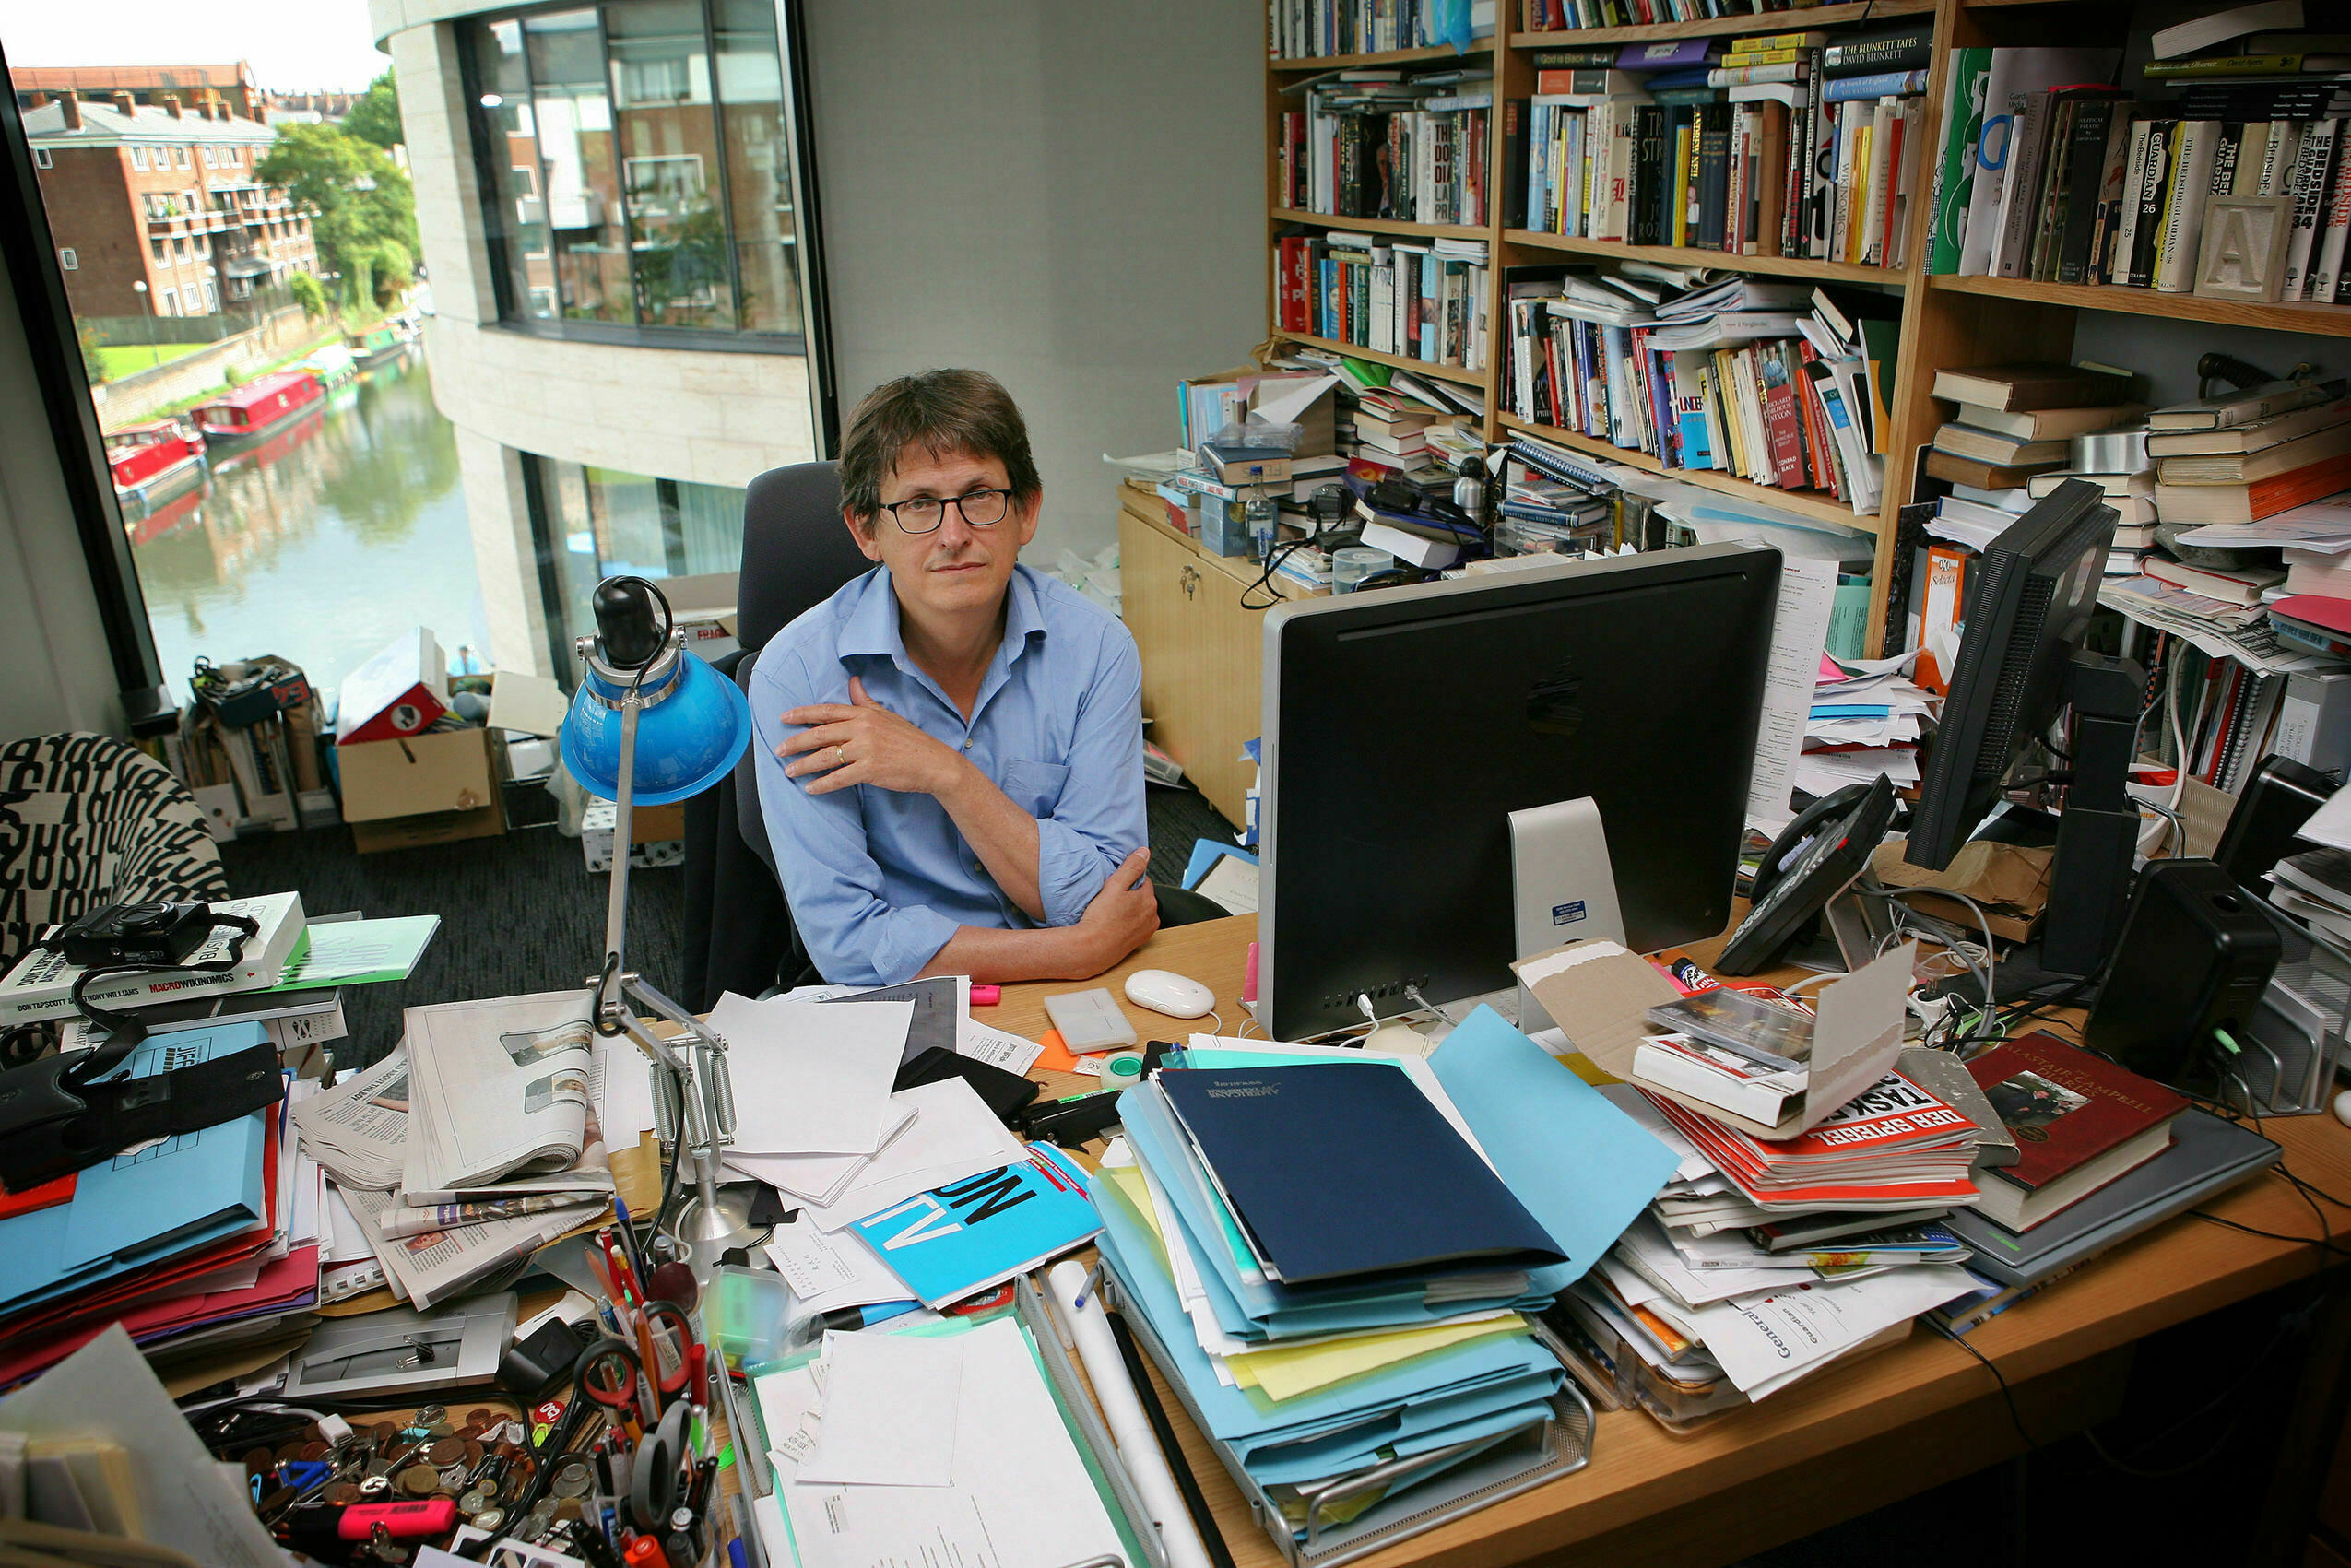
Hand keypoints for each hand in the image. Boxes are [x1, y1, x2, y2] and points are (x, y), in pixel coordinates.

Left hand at [779, 676, 963, 796]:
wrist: (933, 761)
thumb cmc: (909, 739)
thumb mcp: (886, 715)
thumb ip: (865, 701)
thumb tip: (853, 682)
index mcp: (864, 714)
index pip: (827, 711)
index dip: (803, 714)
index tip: (784, 718)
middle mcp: (862, 728)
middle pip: (820, 733)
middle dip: (796, 742)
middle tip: (778, 750)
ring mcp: (866, 749)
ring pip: (826, 756)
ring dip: (803, 765)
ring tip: (789, 771)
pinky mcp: (871, 769)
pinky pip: (840, 778)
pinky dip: (823, 784)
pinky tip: (810, 788)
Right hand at [1073, 847, 1157, 971]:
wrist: (1092, 949)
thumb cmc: (1101, 920)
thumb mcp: (1114, 885)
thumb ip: (1131, 867)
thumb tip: (1144, 852)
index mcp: (1149, 899)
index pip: (1144, 881)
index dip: (1129, 881)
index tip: (1117, 886)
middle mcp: (1152, 916)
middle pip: (1143, 896)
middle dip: (1130, 896)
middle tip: (1111, 900)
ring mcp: (1146, 930)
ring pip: (1140, 912)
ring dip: (1130, 910)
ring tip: (1112, 913)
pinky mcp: (1139, 942)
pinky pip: (1136, 926)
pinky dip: (1128, 924)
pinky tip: (1114, 925)